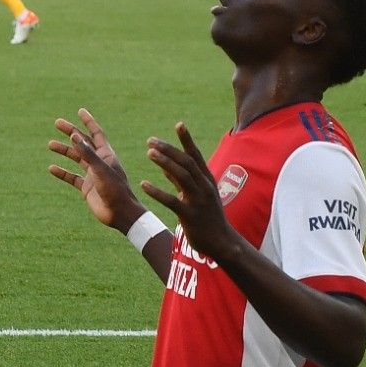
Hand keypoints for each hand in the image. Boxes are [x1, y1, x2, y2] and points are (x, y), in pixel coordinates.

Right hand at [49, 109, 145, 230]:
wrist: (119, 213)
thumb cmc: (115, 190)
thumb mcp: (100, 170)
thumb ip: (87, 153)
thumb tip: (74, 135)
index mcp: (107, 155)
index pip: (97, 134)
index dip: (89, 122)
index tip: (80, 111)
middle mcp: (99, 162)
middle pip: (83, 143)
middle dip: (71, 132)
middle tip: (57, 123)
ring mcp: (92, 175)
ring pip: (76, 158)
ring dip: (64, 150)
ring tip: (50, 144)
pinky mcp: (86, 187)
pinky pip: (72, 177)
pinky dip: (62, 172)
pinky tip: (51, 168)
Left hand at [141, 122, 240, 262]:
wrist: (221, 242)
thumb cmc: (208, 218)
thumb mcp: (197, 196)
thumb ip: (181, 182)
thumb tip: (166, 169)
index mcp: (207, 180)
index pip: (196, 156)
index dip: (187, 140)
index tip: (179, 124)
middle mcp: (204, 187)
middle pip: (187, 162)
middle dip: (169, 149)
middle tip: (150, 140)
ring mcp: (198, 201)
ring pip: (182, 177)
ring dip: (165, 163)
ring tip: (149, 153)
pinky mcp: (190, 216)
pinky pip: (172, 201)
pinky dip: (157, 191)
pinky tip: (144, 184)